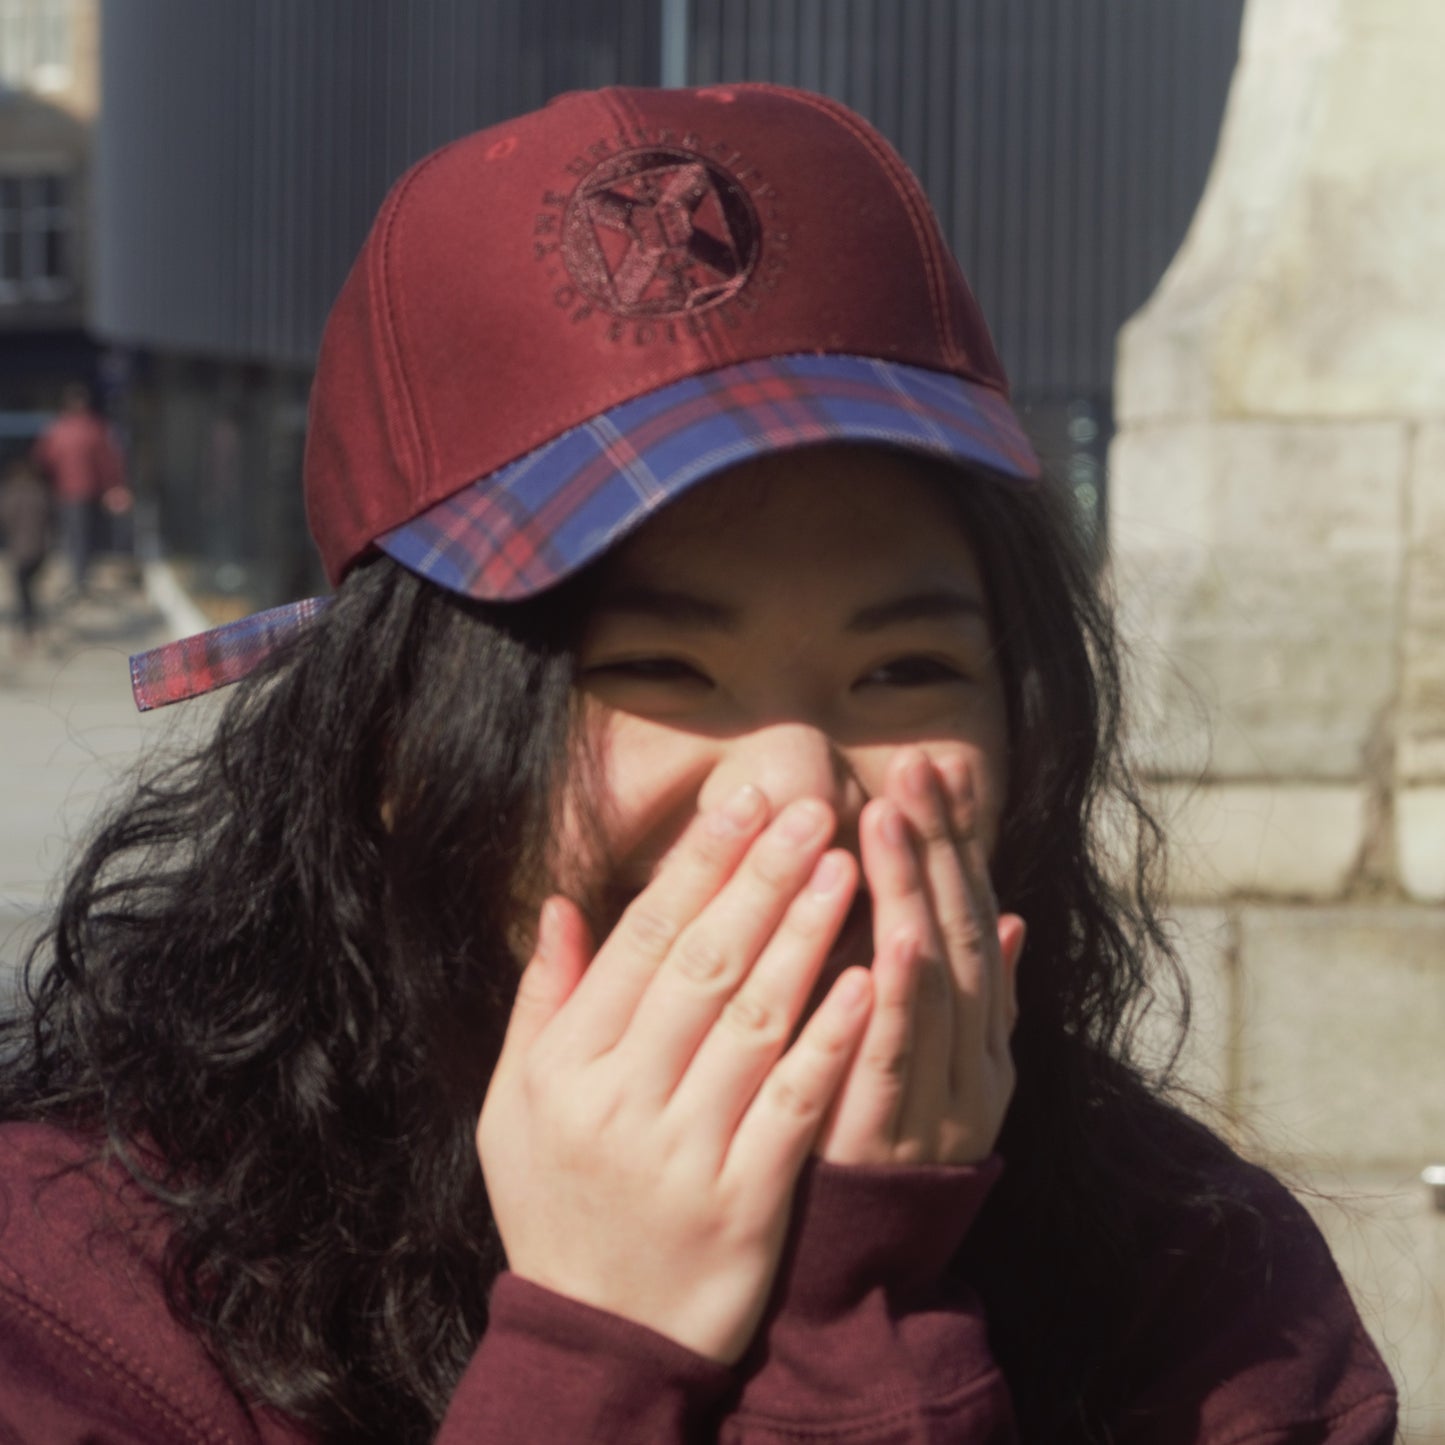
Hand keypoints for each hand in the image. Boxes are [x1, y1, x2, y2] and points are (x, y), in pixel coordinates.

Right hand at [477, 789, 872, 1363]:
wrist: (599, 1340)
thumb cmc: (554, 1204)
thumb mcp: (512, 1106)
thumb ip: (540, 1003)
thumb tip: (561, 904)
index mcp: (566, 1068)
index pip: (641, 942)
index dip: (696, 866)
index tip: (743, 802)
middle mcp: (622, 1101)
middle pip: (704, 966)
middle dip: (762, 877)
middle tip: (813, 808)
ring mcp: (686, 1153)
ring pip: (755, 1021)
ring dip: (805, 936)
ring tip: (846, 865)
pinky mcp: (746, 1203)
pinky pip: (795, 1104)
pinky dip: (830, 1038)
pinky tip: (866, 979)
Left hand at [817, 751, 1023, 1166]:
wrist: (870, 1267)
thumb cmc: (885, 1135)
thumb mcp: (940, 1058)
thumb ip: (974, 991)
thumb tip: (1010, 914)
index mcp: (982, 1029)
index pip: (974, 913)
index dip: (960, 840)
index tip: (938, 767)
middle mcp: (975, 1053)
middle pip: (964, 930)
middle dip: (942, 844)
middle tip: (918, 766)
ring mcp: (943, 1093)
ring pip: (938, 980)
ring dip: (917, 894)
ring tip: (895, 817)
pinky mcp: (894, 1132)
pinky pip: (900, 1055)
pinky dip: (903, 994)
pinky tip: (896, 935)